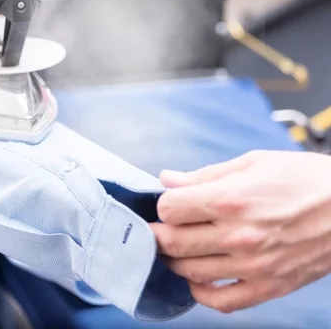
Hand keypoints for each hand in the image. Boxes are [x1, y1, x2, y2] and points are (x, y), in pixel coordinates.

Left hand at [151, 150, 330, 313]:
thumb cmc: (306, 179)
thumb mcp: (254, 163)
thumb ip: (205, 175)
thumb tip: (168, 180)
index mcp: (231, 199)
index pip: (169, 209)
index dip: (163, 205)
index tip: (170, 204)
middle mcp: (239, 235)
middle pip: (172, 242)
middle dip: (159, 234)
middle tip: (162, 229)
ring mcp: (254, 265)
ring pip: (190, 272)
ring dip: (175, 260)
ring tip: (180, 248)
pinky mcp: (270, 286)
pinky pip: (221, 302)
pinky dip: (201, 293)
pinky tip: (199, 278)